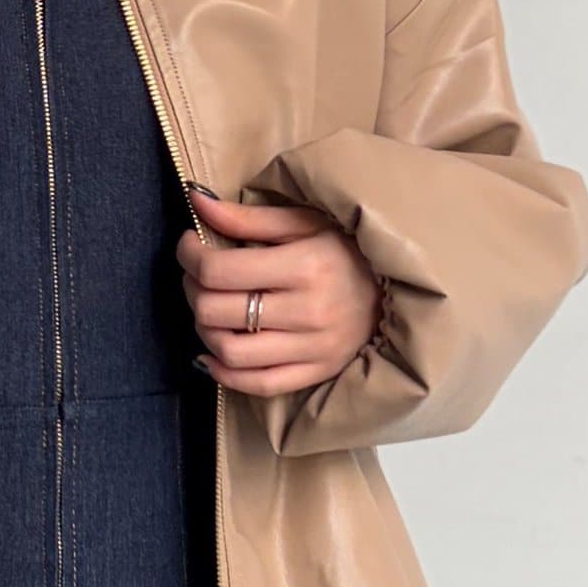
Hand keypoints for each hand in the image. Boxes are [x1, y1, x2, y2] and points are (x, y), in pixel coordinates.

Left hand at [176, 186, 380, 395]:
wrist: (398, 288)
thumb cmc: (345, 248)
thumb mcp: (303, 221)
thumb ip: (246, 217)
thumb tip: (195, 202)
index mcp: (305, 265)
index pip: (218, 270)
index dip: (190, 256)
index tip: (190, 244)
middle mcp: (309, 311)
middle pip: (216, 311)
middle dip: (192, 289)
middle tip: (197, 275)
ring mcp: (314, 348)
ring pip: (230, 351)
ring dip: (204, 330)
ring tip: (209, 309)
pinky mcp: (316, 372)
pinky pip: (257, 384)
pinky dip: (225, 373)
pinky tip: (214, 353)